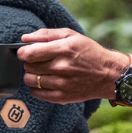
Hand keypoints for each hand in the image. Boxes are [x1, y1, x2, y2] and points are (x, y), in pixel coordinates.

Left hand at [16, 28, 131, 105]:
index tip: (26, 53)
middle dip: (29, 63)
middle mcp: (61, 67)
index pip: (29, 53)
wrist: (109, 74)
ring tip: (41, 72)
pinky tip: (44, 82)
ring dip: (31, 76)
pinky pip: (36, 94)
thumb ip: (46, 34)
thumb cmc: (89, 52)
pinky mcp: (62, 97)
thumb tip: (24, 38)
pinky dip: (36, 88)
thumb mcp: (71, 36)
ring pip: (30, 81)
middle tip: (37, 62)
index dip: (23, 53)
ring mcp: (62, 84)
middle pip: (28, 67)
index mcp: (63, 49)